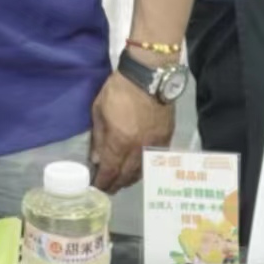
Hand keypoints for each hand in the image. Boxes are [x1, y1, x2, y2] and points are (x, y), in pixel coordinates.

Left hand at [89, 71, 172, 193]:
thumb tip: (97, 159)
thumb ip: (99, 137)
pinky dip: (146, 167)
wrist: (149, 75)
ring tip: (123, 180)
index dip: (103, 183)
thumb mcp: (99, 110)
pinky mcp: (166, 138)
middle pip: (126, 176)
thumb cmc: (119, 89)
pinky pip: (155, 160)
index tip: (97, 188)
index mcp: (120, 142)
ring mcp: (154, 144)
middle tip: (109, 188)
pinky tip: (140, 168)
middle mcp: (138, 149)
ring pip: (142, 171)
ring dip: (131, 179)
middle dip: (116, 184)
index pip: (110, 171)